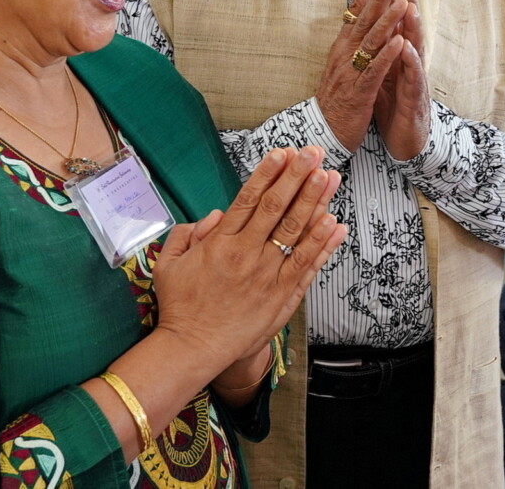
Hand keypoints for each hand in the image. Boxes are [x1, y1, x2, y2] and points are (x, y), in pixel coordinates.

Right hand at [152, 146, 348, 373]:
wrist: (193, 350)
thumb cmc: (180, 307)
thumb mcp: (169, 264)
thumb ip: (188, 234)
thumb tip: (215, 215)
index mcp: (220, 244)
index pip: (248, 200)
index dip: (268, 174)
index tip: (282, 153)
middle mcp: (246, 255)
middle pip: (276, 208)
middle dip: (297, 177)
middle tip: (313, 153)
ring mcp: (267, 276)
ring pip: (296, 232)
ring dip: (315, 202)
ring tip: (329, 177)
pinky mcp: (281, 296)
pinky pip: (306, 265)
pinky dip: (322, 245)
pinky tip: (335, 224)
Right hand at [315, 0, 408, 152]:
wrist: (323, 130)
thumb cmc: (337, 96)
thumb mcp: (343, 63)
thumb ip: (352, 40)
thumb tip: (358, 15)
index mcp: (342, 45)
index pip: (357, 9)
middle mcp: (344, 53)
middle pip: (364, 18)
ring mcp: (351, 72)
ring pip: (370, 41)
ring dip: (387, 20)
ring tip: (403, 1)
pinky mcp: (359, 92)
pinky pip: (374, 70)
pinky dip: (387, 55)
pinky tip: (400, 42)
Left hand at [373, 0, 430, 160]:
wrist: (404, 140)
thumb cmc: (394, 105)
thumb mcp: (385, 71)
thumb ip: (383, 47)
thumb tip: (375, 22)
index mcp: (398, 55)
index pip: (395, 21)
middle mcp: (408, 62)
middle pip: (408, 27)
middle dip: (405, 1)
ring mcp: (414, 79)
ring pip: (415, 48)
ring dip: (412, 26)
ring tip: (409, 5)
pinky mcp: (414, 99)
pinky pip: (412, 78)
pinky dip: (410, 62)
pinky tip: (406, 47)